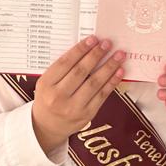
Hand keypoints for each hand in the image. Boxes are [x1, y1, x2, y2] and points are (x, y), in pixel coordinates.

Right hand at [32, 36, 125, 156]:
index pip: (65, 63)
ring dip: (109, 67)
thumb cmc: (48, 98)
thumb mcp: (47, 83)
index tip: (93, 39)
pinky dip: (112, 82)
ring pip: (94, 83)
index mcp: (46, 84)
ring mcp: (73, 107)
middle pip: (80, 71)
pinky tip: (119, 71)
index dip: (80, 49)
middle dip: (96, 55)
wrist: (47, 126)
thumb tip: (88, 49)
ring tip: (119, 55)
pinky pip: (102, 95)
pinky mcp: (87, 114)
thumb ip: (62, 69)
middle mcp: (58, 96)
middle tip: (107, 43)